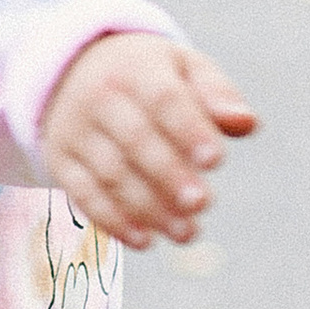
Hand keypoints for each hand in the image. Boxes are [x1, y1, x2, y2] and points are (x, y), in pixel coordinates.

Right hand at [41, 33, 256, 250]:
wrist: (74, 69)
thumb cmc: (148, 74)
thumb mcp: (184, 68)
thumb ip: (217, 95)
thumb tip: (247, 123)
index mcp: (137, 69)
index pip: (163, 99)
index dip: (189, 130)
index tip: (217, 160)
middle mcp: (100, 98)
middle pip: (135, 140)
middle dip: (169, 175)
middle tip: (202, 204)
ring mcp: (76, 131)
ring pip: (111, 173)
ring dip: (148, 208)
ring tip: (187, 233)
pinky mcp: (62, 161)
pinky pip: (83, 195)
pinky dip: (112, 221)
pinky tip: (144, 240)